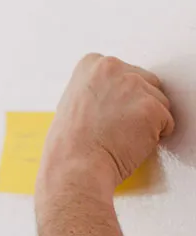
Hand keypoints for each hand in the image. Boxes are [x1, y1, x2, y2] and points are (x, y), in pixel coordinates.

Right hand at [39, 54, 174, 193]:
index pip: (123, 71)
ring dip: (146, 122)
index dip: (118, 95)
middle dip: (136, 106)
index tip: (107, 112)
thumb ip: (95, 92)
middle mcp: (114, 69)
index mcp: (91, 66)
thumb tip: (111, 96)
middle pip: (146, 82)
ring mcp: (134, 87)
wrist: (74, 170)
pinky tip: (129, 145)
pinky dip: (153, 139)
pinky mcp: (152, 108)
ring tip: (119, 138)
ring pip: (159, 102)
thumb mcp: (71, 106)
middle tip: (115, 128)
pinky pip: (167, 123)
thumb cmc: (68, 149)